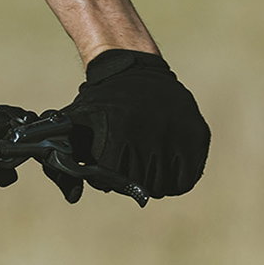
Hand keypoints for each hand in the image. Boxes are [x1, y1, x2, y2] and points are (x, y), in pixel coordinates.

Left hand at [60, 49, 208, 197]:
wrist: (132, 69)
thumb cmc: (98, 102)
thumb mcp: (75, 123)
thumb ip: (66, 158)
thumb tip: (71, 195)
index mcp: (119, 135)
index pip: (114, 182)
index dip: (109, 180)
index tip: (108, 169)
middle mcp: (150, 135)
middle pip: (142, 185)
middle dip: (132, 182)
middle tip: (129, 168)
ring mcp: (176, 135)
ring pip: (165, 185)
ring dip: (155, 182)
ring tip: (147, 167)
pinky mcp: (196, 135)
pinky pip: (188, 177)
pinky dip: (177, 180)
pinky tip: (166, 169)